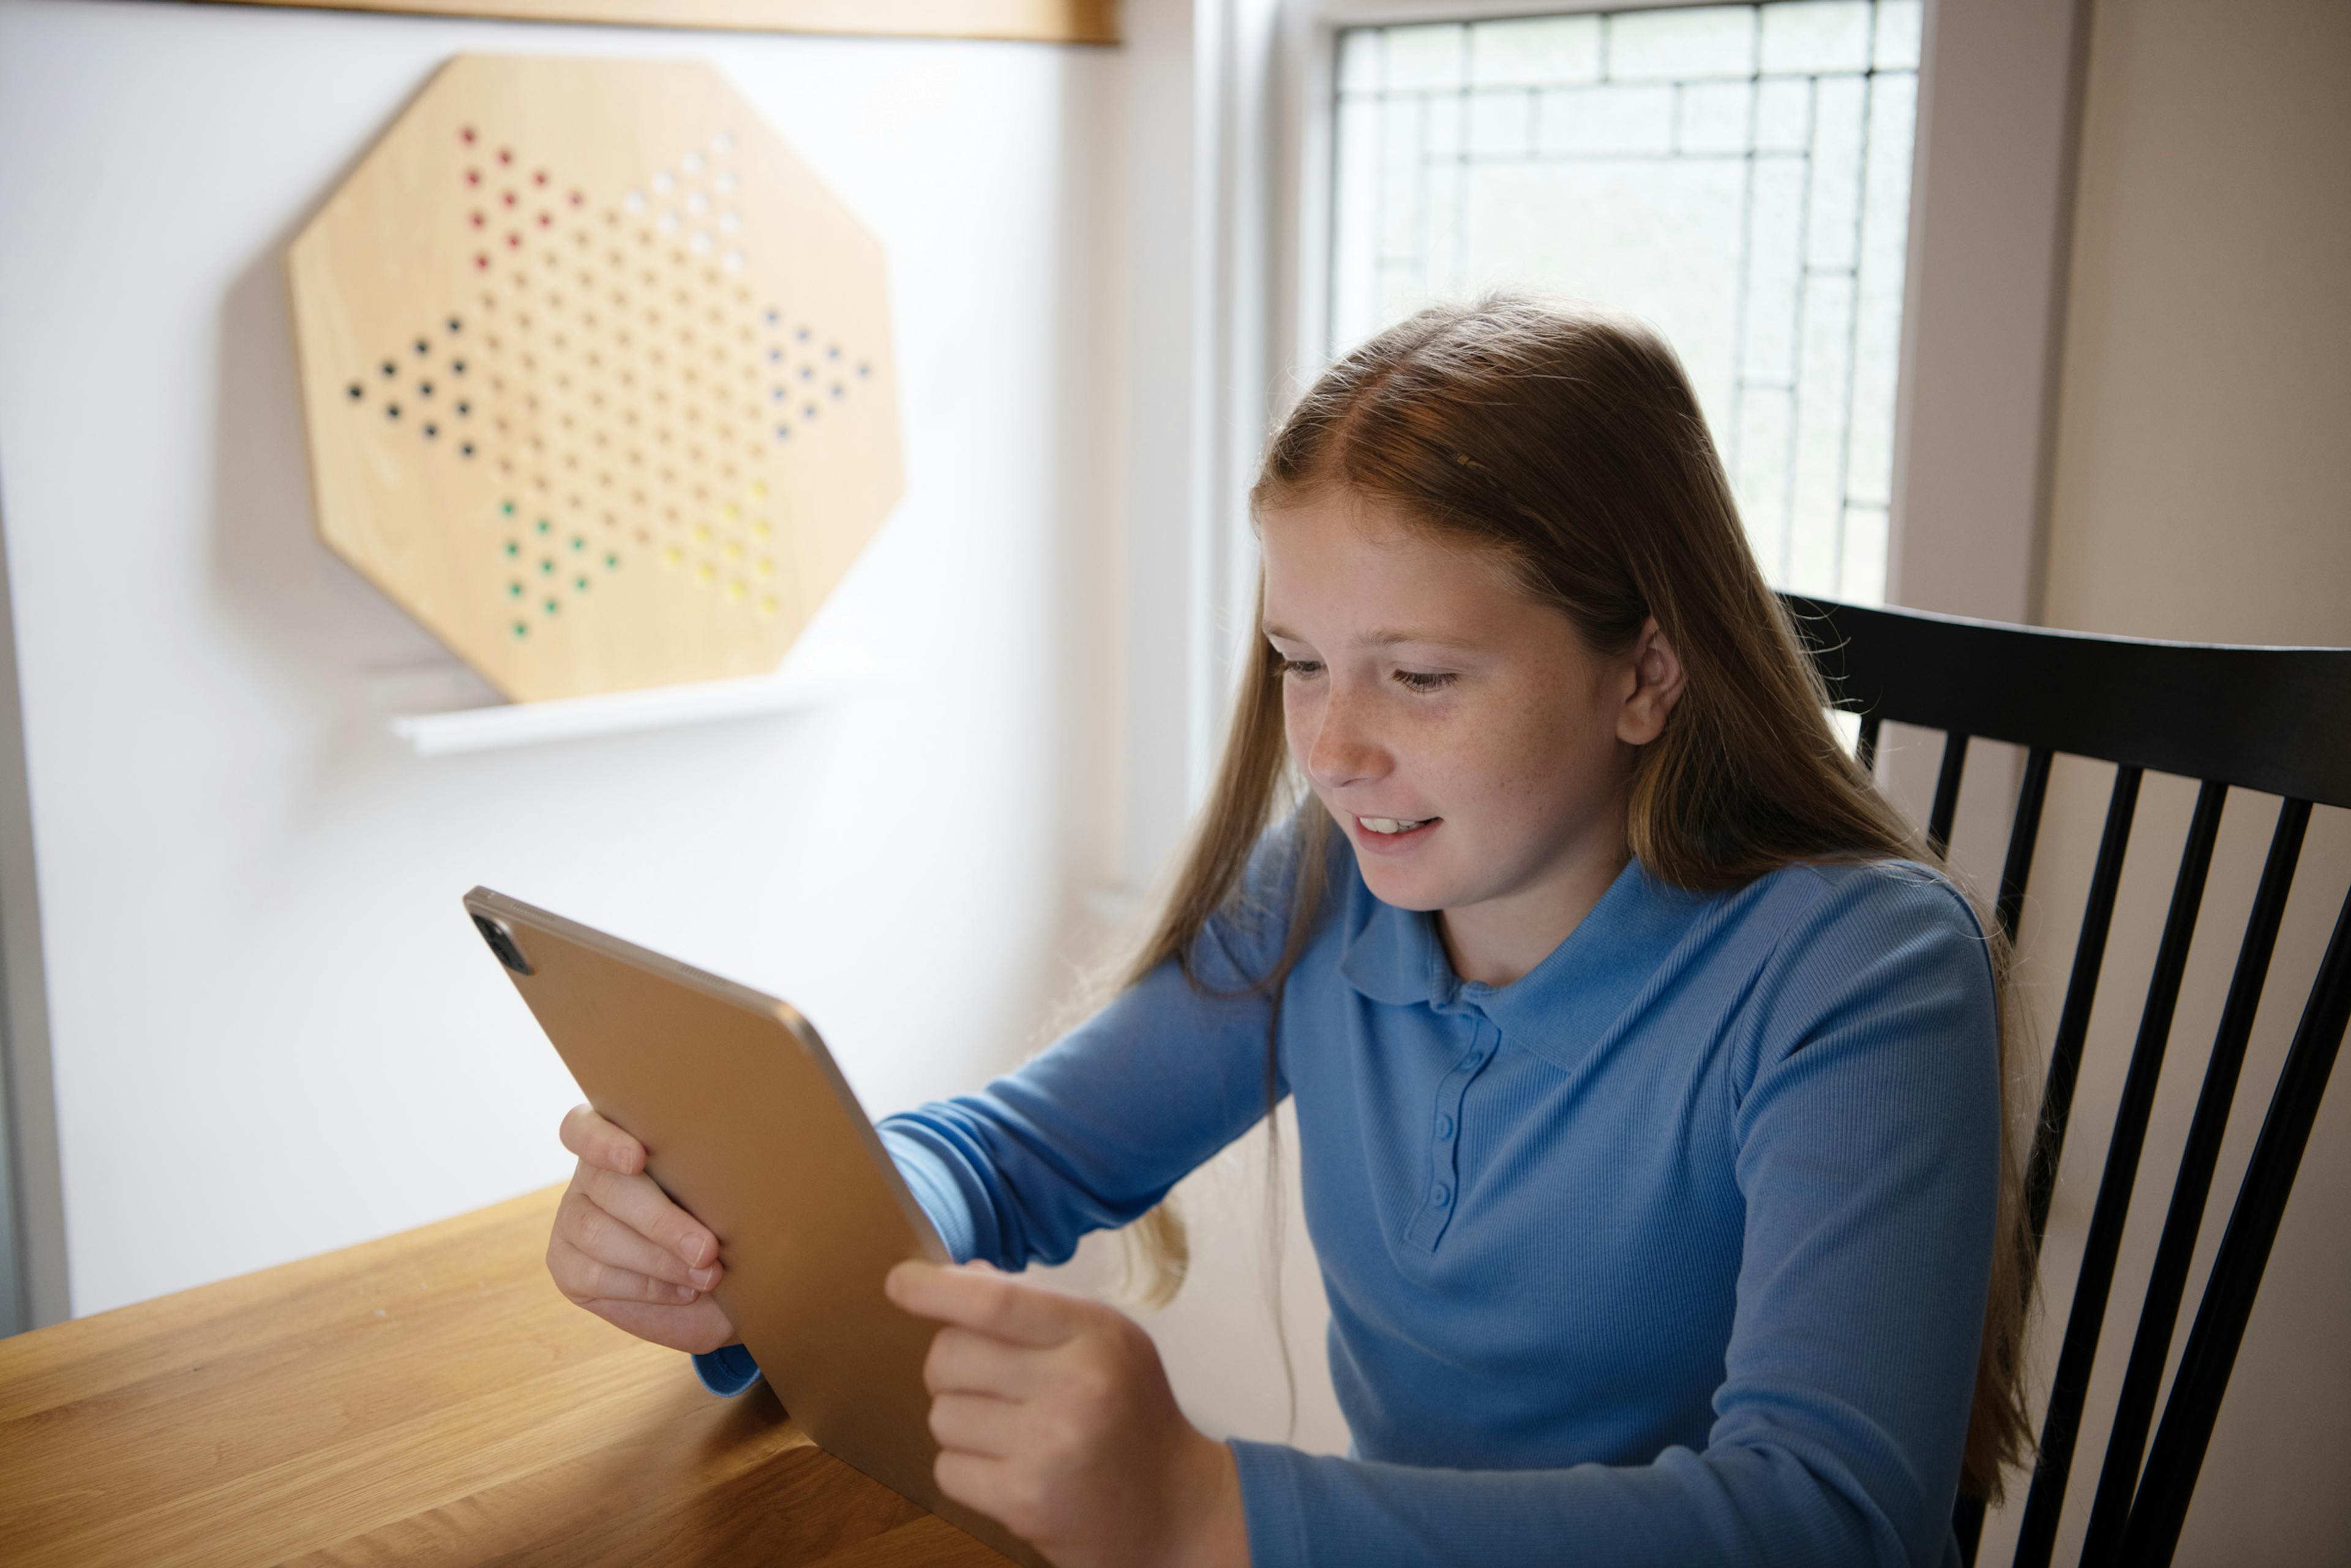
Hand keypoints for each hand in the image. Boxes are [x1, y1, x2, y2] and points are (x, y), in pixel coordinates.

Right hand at [546, 1103, 737, 1354]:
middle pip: (603, 1184)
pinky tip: (683, 1291)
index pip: (584, 1127)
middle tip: (707, 1250)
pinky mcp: (566, 1264)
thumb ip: (718, 1179)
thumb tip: (739, 1174)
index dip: (603, 1140)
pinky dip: (644, 1287)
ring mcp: (573, 1217)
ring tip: (706, 1276)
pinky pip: (594, 1274)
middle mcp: (590, 1174)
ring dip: (656, 1259)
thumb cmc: (729, 1227)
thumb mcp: (729, 1199)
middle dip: (659, 1220)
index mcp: (623, 1138)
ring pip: (596, 1231)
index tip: (637, 1158)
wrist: (718, 1289)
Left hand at [886, 1259, 1248, 1567]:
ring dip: (962, 1420)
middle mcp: (1076, 1386)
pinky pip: (947, 1468)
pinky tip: (1009, 1467)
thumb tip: (958, 1277)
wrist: (1175, 1509)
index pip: (995, 1301)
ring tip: (1011, 1430)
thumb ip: (1035, 1309)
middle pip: (950, 1356)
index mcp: (1097, 1334)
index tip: (900, 1282)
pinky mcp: (1025, 1501)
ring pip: (941, 1414)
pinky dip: (966, 1468)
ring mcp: (1049, 1448)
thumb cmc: (1130, 1414)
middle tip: (986, 1381)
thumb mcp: (1106, 1342)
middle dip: (949, 1365)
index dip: (934, 1290)